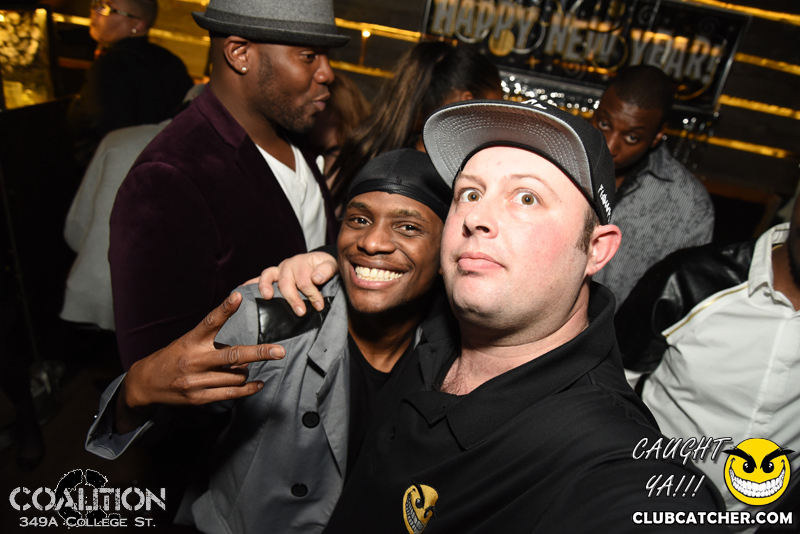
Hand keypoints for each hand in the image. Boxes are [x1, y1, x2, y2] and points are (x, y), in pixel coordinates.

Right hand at [116, 292, 285, 431]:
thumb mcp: (188, 342)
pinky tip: (258, 384)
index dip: (225, 309)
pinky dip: (247, 389)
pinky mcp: (198, 398)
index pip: (210, 321)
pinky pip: (230, 393)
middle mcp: (194, 359)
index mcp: (191, 340)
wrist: (145, 383)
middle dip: (259, 353)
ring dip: (245, 371)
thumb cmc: (173, 357)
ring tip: (242, 368)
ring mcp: (196, 380)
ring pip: (236, 375)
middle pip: (232, 355)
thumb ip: (213, 343)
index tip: (238, 296)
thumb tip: (246, 356)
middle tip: (279, 351)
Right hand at [245, 251, 337, 315]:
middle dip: (293, 298)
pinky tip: (241, 290)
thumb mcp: (331, 266)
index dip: (312, 294)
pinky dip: (249, 283)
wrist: (319, 263)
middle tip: (301, 312)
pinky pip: (258, 279)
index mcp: (302, 262)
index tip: (319, 306)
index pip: (305, 281)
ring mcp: (278, 270)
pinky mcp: (272, 277)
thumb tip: (317, 278)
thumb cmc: (324, 267)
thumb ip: (326, 270)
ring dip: (266, 287)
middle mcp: (287, 265)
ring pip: (268, 276)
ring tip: (267, 297)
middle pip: (286, 282)